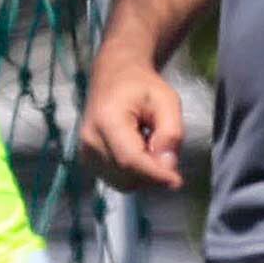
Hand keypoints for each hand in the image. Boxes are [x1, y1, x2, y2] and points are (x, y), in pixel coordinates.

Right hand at [79, 59, 185, 192]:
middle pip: (128, 176)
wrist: (114, 79)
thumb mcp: (167, 100)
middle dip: (152, 172)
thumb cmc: (143, 88)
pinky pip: (118, 181)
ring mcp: (86, 153)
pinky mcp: (88, 162)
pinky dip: (134, 174)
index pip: (130, 159)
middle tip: (165, 149)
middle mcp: (90, 141)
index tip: (177, 181)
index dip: (155, 174)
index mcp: (106, 121)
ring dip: (144, 174)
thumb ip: (171, 132)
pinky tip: (138, 151)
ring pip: (124, 183)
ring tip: (149, 144)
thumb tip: (167, 166)